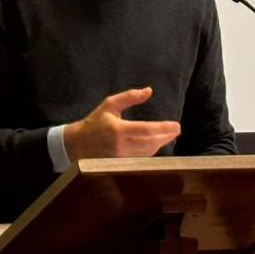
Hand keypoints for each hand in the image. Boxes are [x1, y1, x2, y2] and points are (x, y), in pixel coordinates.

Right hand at [63, 87, 179, 161]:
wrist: (77, 144)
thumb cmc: (94, 122)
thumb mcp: (109, 104)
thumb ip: (129, 97)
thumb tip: (149, 91)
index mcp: (118, 130)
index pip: (147, 130)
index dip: (164, 128)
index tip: (177, 126)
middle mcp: (121, 146)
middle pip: (151, 144)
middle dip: (166, 137)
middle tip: (176, 130)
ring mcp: (122, 158)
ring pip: (148, 153)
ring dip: (161, 144)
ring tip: (169, 135)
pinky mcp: (122, 164)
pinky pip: (142, 158)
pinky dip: (151, 150)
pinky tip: (156, 143)